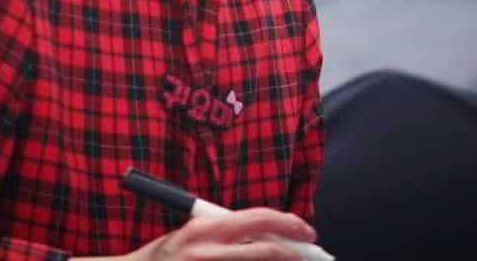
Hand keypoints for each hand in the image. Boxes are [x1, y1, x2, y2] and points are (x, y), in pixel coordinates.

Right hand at [129, 208, 316, 260]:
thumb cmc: (163, 257)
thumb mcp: (192, 234)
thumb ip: (225, 232)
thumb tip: (265, 234)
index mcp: (207, 227)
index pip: (259, 218)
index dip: (289, 223)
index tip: (308, 231)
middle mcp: (209, 248)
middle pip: (266, 249)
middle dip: (296, 252)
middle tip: (313, 254)